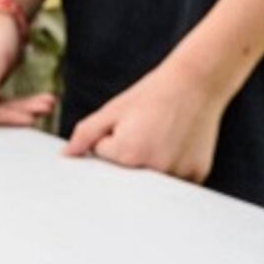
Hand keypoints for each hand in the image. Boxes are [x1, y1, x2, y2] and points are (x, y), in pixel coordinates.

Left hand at [65, 61, 221, 182]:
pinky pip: (177, 182)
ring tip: (165, 135)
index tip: (129, 126)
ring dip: (152, 165)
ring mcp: (178, 174)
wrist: (197, 82)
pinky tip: (179, 143)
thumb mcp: (114, 109)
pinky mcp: (197, 175)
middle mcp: (154, 170)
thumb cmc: (153, 94)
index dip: (112, 140)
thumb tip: (66, 155)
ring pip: (152, 181)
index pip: (105, 159)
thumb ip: (86, 134)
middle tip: (148, 131)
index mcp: (128, 154)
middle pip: (127, 177)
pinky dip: (174, 168)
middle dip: (130, 159)